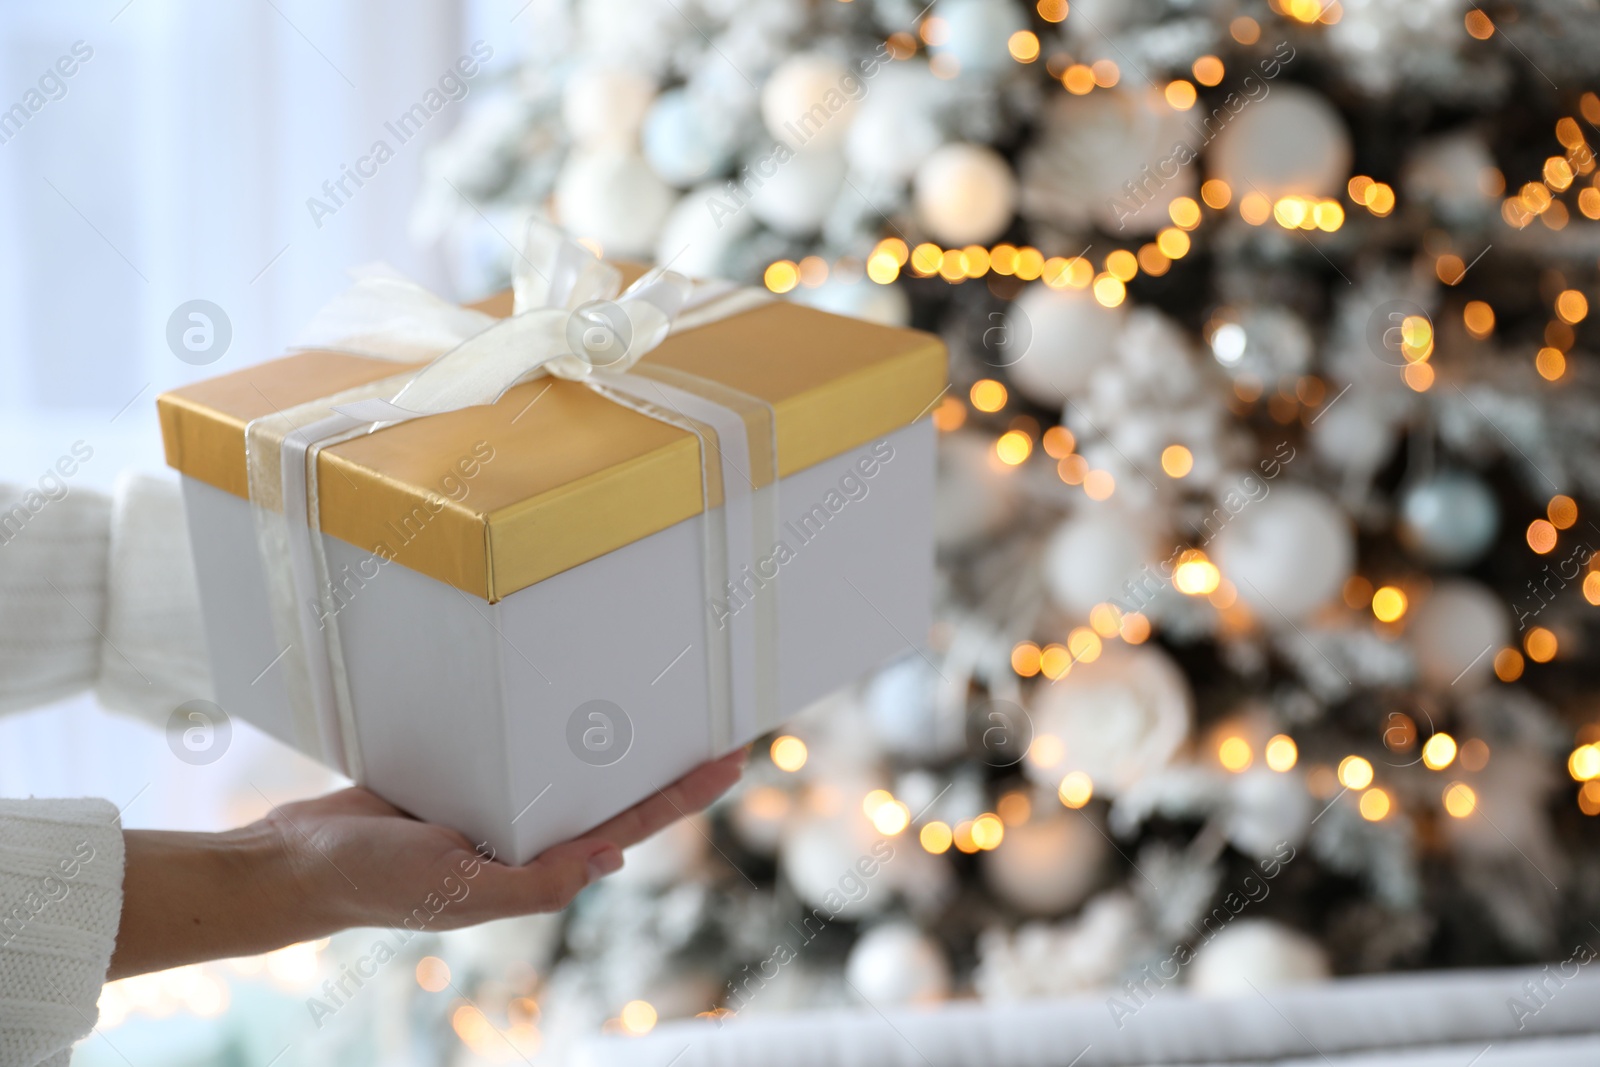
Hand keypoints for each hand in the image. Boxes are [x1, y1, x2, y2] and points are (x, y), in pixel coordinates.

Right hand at [108, 748, 745, 978]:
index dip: (681, 794)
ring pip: (566, 762)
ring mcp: (492, 804)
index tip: (730, 759)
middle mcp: (523, 836)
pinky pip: (515, 743)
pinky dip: (547, 722)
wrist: (294, 863)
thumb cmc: (374, 885)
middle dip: (661, 757)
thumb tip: (610, 860)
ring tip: (657, 693)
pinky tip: (571, 691)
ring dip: (609, 735)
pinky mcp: (458, 774)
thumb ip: (536, 885)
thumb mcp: (462, 891)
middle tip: (712, 713)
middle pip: (609, 789)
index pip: (628, 823)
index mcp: (536, 866)